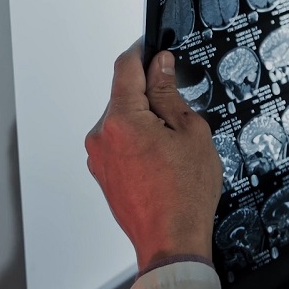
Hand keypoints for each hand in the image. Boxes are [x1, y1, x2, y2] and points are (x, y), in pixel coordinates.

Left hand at [86, 42, 222, 269]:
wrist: (171, 240)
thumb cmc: (183, 194)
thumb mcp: (190, 131)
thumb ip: (170, 93)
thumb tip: (160, 66)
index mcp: (122, 120)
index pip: (126, 68)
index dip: (143, 52)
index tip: (154, 48)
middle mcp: (101, 136)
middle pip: (124, 96)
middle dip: (150, 97)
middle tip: (179, 117)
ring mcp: (98, 157)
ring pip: (123, 122)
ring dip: (144, 123)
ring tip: (172, 149)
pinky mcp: (102, 174)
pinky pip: (119, 144)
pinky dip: (137, 144)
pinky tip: (161, 163)